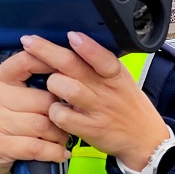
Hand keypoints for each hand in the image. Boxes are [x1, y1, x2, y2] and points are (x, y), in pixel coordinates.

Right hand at [0, 48, 70, 173]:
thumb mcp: (5, 96)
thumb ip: (28, 82)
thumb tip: (67, 72)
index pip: (27, 60)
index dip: (52, 63)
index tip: (71, 73)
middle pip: (44, 99)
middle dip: (62, 114)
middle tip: (69, 122)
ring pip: (43, 124)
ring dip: (59, 135)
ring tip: (62, 138)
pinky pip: (36, 146)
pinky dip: (53, 151)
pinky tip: (60, 152)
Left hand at [19, 32, 169, 171]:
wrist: (144, 138)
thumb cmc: (127, 105)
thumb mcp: (122, 80)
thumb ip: (100, 64)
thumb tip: (73, 43)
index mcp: (115, 74)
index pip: (103, 57)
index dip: (86, 46)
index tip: (71, 35)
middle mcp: (106, 89)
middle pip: (74, 66)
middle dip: (47, 51)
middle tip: (29, 42)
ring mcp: (98, 109)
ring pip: (67, 89)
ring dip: (53, 83)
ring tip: (51, 83)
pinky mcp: (90, 129)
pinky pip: (63, 117)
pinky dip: (54, 112)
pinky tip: (55, 110)